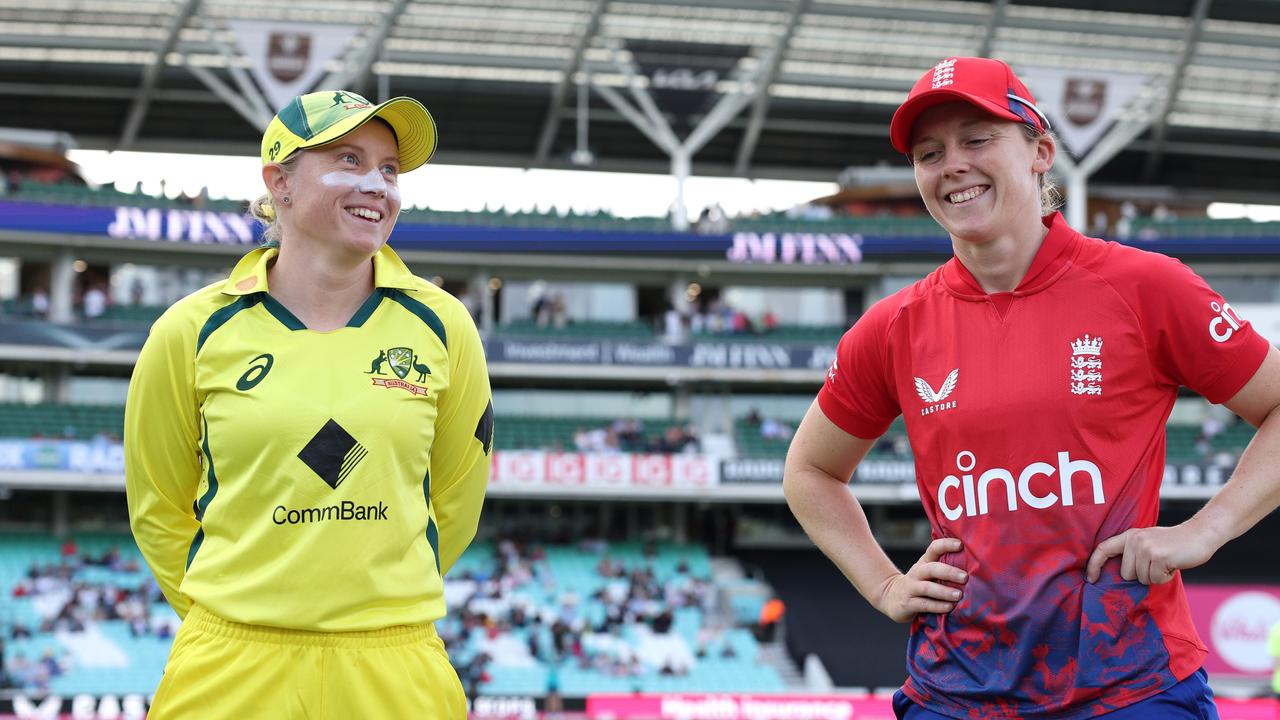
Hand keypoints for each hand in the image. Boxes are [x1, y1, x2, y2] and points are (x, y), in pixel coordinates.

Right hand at [875, 537, 966, 622]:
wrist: (890, 596)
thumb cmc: (919, 583)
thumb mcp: (927, 572)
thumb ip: (944, 567)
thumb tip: (974, 566)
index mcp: (924, 562)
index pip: (934, 549)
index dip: (946, 545)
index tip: (961, 545)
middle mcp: (917, 573)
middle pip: (931, 568)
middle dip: (949, 572)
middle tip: (965, 577)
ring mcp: (911, 588)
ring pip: (927, 587)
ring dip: (944, 591)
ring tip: (958, 595)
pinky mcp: (908, 603)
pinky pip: (923, 604)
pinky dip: (937, 606)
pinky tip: (949, 608)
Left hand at [1085, 523, 1219, 584]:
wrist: (1200, 534)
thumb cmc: (1174, 544)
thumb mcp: (1148, 542)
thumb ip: (1133, 553)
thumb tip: (1120, 575)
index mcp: (1129, 536)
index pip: (1103, 548)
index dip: (1093, 564)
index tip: (1090, 579)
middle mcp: (1134, 540)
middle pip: (1126, 574)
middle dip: (1142, 575)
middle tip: (1158, 562)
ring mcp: (1146, 548)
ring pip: (1142, 579)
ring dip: (1156, 576)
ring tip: (1167, 562)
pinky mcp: (1158, 557)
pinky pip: (1156, 580)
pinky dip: (1166, 577)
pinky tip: (1173, 564)